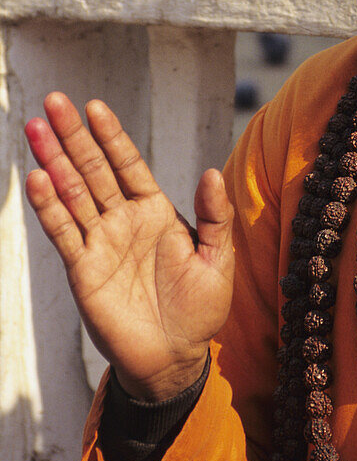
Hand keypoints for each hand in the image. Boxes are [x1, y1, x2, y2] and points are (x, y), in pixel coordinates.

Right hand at [25, 93, 234, 400]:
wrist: (176, 359)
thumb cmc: (201, 309)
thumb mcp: (218, 259)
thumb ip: (215, 216)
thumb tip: (210, 172)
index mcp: (156, 211)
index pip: (129, 164)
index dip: (112, 136)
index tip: (95, 106)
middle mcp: (123, 220)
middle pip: (93, 169)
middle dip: (74, 136)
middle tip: (54, 101)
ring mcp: (100, 243)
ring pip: (72, 194)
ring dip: (53, 161)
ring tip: (35, 129)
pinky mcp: (83, 270)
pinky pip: (63, 233)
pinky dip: (49, 207)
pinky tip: (37, 179)